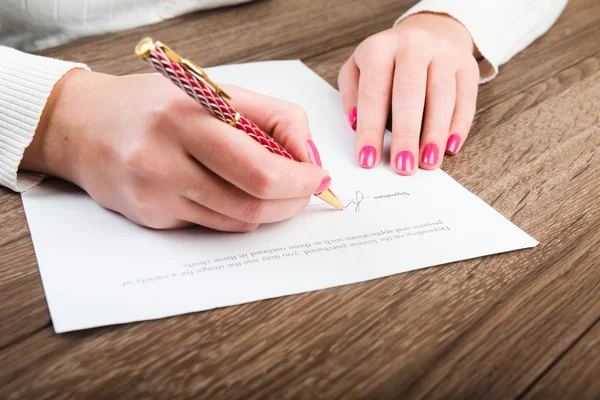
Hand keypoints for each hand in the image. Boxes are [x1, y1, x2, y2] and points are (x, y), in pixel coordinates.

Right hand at [22, 70, 329, 230]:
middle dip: (292, 201)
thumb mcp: (213, 92)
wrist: (83, 126)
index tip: (317, 176)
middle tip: (305, 190)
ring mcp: (154, 194)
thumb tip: (309, 158)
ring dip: (269, 210)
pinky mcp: (150, 217)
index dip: (300, 179)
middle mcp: (164, 158)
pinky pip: (212, 225)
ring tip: (275, 190)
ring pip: (237, 221)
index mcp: (186, 116)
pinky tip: (233, 193)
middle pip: (253, 203)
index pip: (261, 167)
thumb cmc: (155, 105)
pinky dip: (236, 213)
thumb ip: (271, 118)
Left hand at [338, 12, 478, 173]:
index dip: (370, 129)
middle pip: (410, 92)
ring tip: (428, 162)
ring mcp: (444, 53)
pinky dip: (459, 125)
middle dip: (406, 134)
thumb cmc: (386, 62)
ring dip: (435, 133)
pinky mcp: (467, 65)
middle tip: (403, 166)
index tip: (368, 159)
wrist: (427, 31)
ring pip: (442, 95)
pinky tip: (450, 147)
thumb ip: (351, 96)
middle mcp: (413, 45)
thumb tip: (356, 124)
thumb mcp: (357, 69)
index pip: (373, 93)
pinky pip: (466, 97)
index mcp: (379, 48)